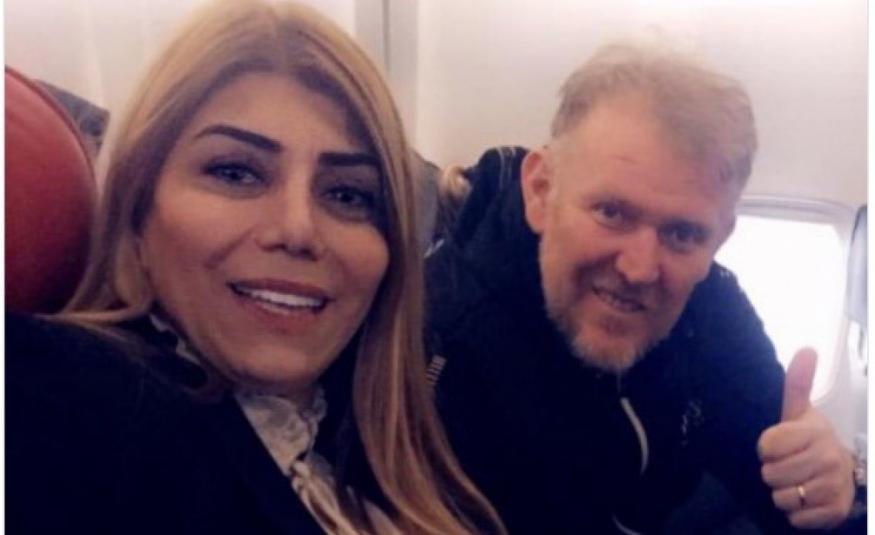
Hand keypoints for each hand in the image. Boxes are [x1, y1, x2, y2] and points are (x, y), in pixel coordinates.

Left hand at [757, 348, 854, 528]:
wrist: (841, 471)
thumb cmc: (810, 440)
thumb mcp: (798, 411)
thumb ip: (797, 383)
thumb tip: (807, 349)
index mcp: (814, 431)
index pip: (768, 445)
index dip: (765, 448)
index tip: (774, 446)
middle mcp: (828, 457)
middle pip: (772, 474)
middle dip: (772, 473)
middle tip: (784, 467)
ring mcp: (834, 485)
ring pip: (783, 498)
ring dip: (782, 494)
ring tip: (793, 482)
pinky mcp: (836, 511)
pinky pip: (798, 519)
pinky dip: (795, 514)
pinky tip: (804, 500)